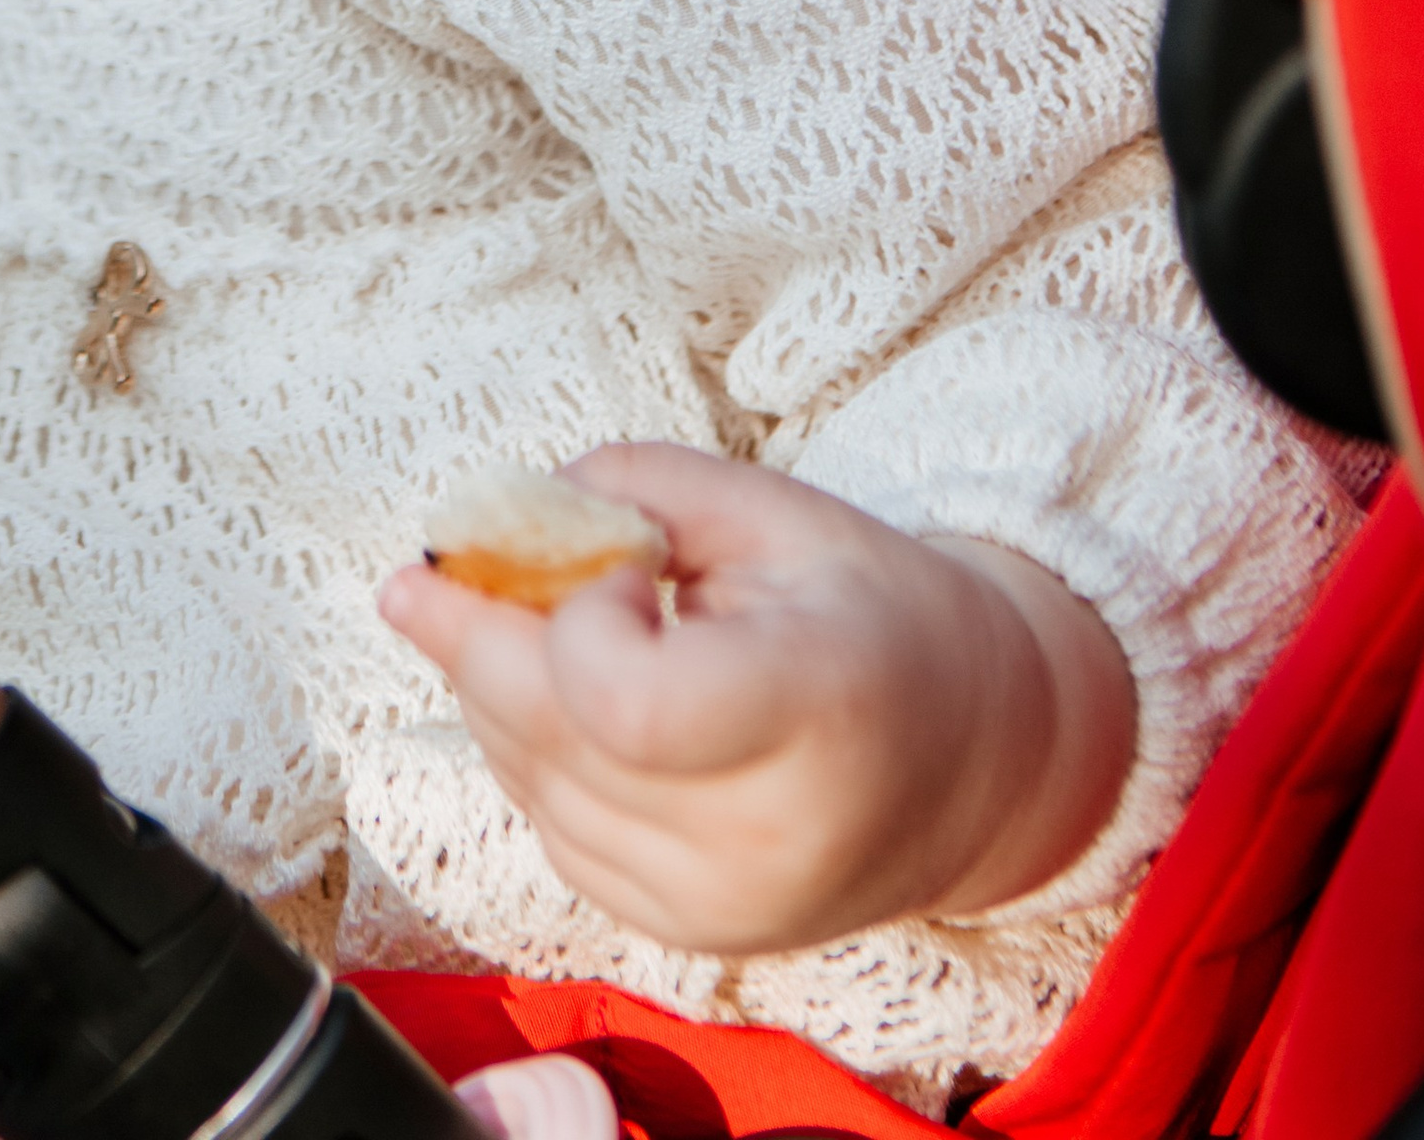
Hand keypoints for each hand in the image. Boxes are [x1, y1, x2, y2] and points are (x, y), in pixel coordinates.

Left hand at [379, 441, 1134, 953]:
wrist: (971, 763)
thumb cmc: (872, 612)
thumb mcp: (779, 509)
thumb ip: (636, 488)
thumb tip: (490, 522)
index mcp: (816, 706)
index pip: (624, 701)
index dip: (578, 619)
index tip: (619, 566)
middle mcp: (767, 834)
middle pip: (551, 737)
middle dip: (475, 633)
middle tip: (452, 562)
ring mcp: (722, 904)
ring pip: (530, 784)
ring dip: (492, 688)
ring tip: (528, 613)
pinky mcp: (686, 935)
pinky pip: (552, 830)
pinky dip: (530, 751)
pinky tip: (563, 694)